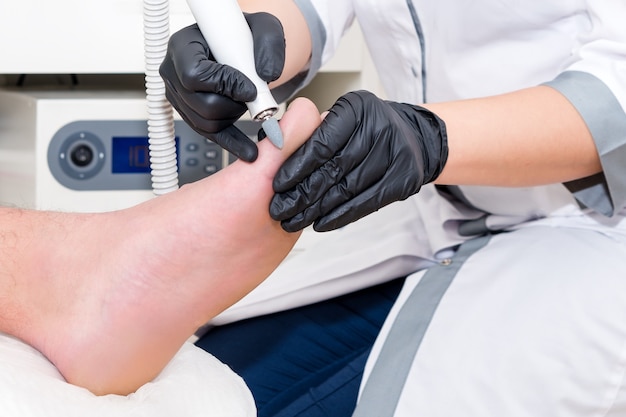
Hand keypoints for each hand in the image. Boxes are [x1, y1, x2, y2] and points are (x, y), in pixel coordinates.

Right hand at [159, 13, 284, 161]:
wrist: (241, 47)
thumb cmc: (243, 34)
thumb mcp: (263, 26)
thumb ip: (269, 44)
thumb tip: (267, 74)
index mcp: (183, 46)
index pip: (193, 75)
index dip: (224, 85)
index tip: (250, 88)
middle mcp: (174, 73)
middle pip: (201, 105)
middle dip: (234, 105)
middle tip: (253, 95)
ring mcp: (180, 96)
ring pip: (206, 123)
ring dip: (235, 117)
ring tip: (249, 103)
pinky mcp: (191, 114)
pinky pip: (210, 135)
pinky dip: (233, 143)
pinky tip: (249, 151)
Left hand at [270, 90, 448, 231]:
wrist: (414, 137)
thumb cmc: (366, 128)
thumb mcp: (342, 117)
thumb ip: (313, 132)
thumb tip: (273, 152)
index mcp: (356, 108)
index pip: (321, 143)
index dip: (297, 167)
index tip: (277, 185)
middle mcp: (379, 127)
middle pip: (334, 168)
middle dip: (302, 193)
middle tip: (279, 210)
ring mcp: (396, 153)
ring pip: (348, 189)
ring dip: (317, 209)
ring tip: (294, 221)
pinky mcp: (405, 178)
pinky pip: (367, 202)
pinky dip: (340, 215)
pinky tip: (320, 223)